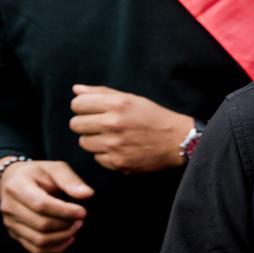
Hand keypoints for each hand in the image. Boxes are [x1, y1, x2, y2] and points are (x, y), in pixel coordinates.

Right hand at [0, 158, 92, 252]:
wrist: (11, 181)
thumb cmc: (36, 174)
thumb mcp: (53, 168)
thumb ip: (70, 180)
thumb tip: (88, 194)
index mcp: (17, 187)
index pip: (41, 205)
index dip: (64, 211)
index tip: (82, 212)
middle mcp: (9, 207)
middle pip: (41, 225)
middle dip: (66, 224)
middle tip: (81, 218)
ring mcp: (10, 224)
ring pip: (39, 240)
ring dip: (63, 236)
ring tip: (76, 226)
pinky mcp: (15, 235)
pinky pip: (36, 250)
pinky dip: (56, 248)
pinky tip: (68, 238)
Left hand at [69, 85, 193, 173]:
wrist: (178, 141)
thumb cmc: (154, 117)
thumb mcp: (131, 99)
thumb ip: (102, 93)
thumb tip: (76, 89)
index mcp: (117, 104)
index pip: (77, 104)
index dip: (82, 107)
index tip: (91, 111)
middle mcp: (113, 124)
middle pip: (75, 125)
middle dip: (85, 124)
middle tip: (101, 125)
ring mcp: (114, 145)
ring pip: (84, 143)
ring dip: (94, 140)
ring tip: (112, 138)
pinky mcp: (118, 162)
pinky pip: (97, 158)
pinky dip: (106, 155)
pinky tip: (120, 149)